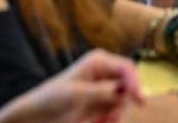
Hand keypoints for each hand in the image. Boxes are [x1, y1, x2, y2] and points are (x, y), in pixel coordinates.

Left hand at [5, 49, 142, 122]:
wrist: (37, 116)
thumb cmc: (52, 99)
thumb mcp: (78, 94)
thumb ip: (103, 91)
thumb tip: (126, 89)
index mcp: (98, 61)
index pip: (126, 68)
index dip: (136, 83)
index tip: (140, 101)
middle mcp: (104, 72)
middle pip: (129, 85)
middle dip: (124, 102)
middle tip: (112, 119)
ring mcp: (103, 88)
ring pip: (124, 100)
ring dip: (116, 113)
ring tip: (102, 122)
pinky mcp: (100, 103)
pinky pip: (116, 111)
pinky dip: (111, 119)